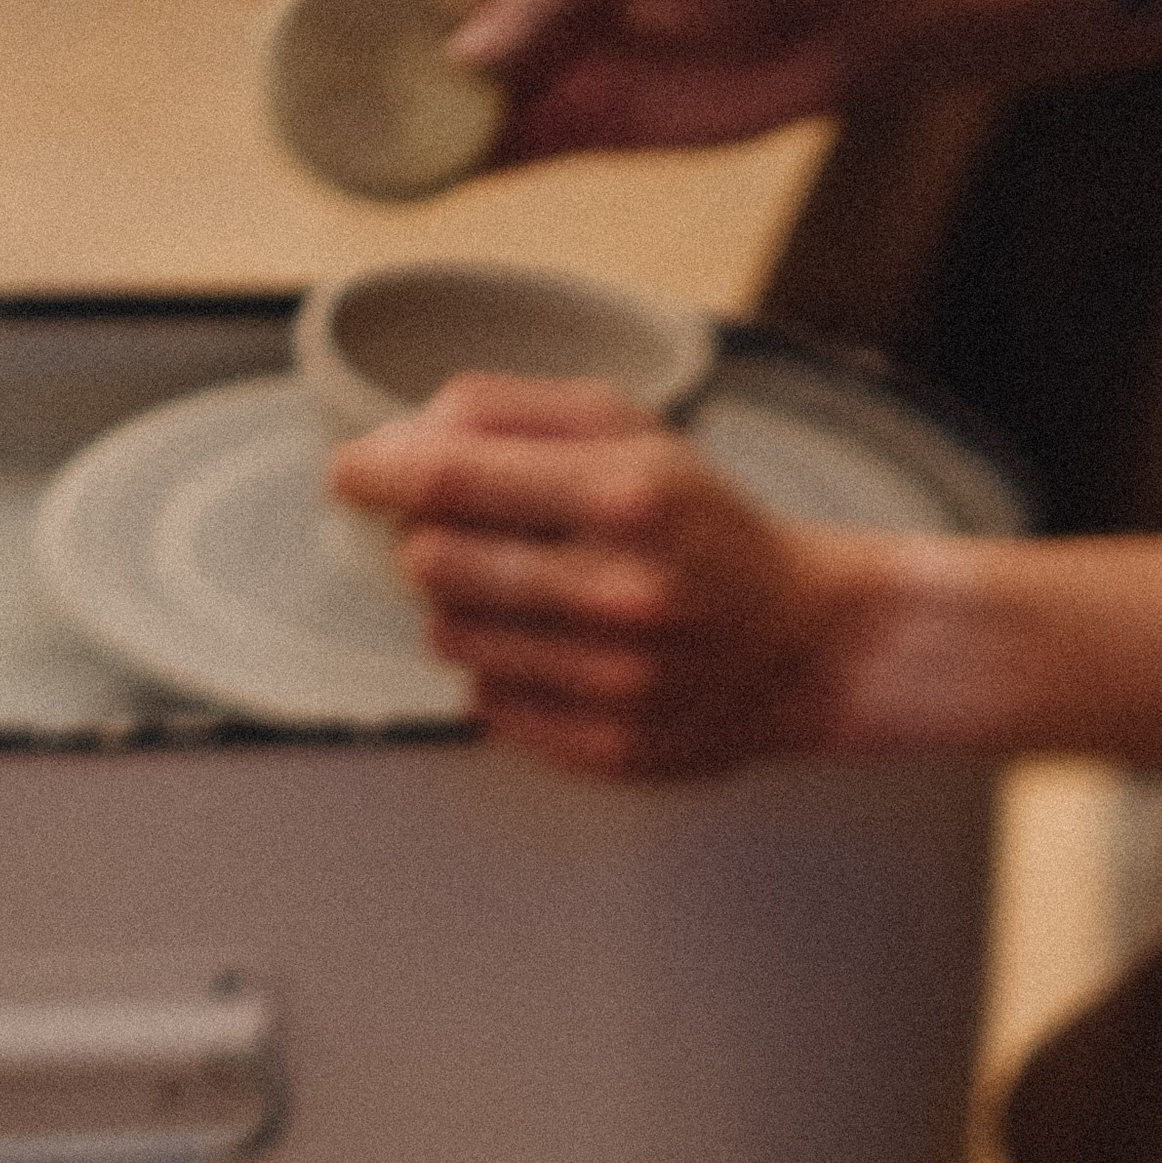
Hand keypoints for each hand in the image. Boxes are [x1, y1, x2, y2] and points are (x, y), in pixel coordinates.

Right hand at [305, 0, 875, 158]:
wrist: (824, 20)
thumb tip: (468, 58)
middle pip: (424, 17)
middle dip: (360, 43)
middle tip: (295, 78)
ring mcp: (560, 59)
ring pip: (459, 90)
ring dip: (405, 118)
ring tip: (340, 144)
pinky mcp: (593, 121)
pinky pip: (511, 145)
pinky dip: (465, 164)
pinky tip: (418, 185)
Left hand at [333, 380, 879, 778]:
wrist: (808, 644)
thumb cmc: (708, 529)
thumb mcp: (632, 431)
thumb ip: (511, 413)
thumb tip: (400, 438)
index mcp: (627, 496)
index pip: (450, 479)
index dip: (377, 472)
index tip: (353, 474)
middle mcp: (620, 593)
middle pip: (432, 563)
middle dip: (428, 542)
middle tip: (466, 537)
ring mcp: (614, 682)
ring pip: (449, 638)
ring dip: (461, 610)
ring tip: (519, 595)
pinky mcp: (608, 748)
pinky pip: (488, 705)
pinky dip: (500, 674)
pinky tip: (552, 653)